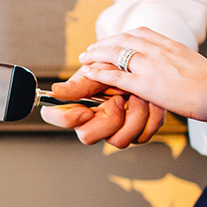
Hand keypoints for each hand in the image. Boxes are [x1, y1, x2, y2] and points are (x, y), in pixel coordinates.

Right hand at [40, 64, 165, 147]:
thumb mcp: (101, 70)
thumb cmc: (120, 65)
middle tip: (120, 97)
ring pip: (119, 141)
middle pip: (88, 136)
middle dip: (109, 116)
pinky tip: (150, 102)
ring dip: (134, 114)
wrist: (147, 68)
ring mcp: (113, 130)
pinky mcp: (136, 133)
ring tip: (139, 95)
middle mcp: (93, 122)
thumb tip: (56, 91)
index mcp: (78, 104)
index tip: (85, 110)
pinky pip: (141, 137)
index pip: (60, 118)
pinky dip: (150, 117)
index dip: (68, 118)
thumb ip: (81, 84)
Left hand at [76, 27, 206, 121]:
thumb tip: (180, 68)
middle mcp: (158, 50)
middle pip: (123, 40)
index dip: (122, 36)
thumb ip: (181, 63)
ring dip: (96, 54)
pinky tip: (89, 72)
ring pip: (115, 53)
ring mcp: (150, 66)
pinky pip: (116, 75)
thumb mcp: (195, 64)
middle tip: (91, 49)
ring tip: (85, 59)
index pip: (140, 33)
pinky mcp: (145, 84)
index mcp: (170, 44)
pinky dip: (100, 72)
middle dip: (104, 43)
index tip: (113, 40)